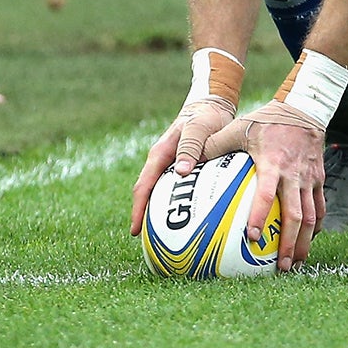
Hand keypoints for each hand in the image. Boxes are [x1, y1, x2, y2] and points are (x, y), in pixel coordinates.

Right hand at [128, 97, 235, 236]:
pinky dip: (175, 205)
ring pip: (159, 193)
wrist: (212, 105)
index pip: (144, 185)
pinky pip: (174, 190)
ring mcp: (170, 165)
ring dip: (158, 212)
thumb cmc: (206, 116)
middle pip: (147, 193)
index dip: (138, 209)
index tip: (136, 230)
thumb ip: (190, 147)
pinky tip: (188, 219)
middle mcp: (162, 161)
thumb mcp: (199, 128)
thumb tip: (180, 172)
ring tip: (164, 238)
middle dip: (144, 216)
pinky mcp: (182, 168)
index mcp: (160, 154)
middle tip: (149, 242)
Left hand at [204, 100, 325, 271]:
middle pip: (297, 216)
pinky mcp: (319, 180)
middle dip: (290, 244)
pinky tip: (306, 243)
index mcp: (273, 163)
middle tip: (281, 268)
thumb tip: (184, 165)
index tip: (253, 238)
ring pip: (312, 217)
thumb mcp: (238, 127)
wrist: (303, 109)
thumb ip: (213, 145)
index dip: (261, 216)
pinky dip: (315, 229)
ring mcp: (309, 179)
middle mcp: (294, 175)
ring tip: (295, 265)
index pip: (268, 194)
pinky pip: (319, 209)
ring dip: (304, 243)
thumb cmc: (265, 120)